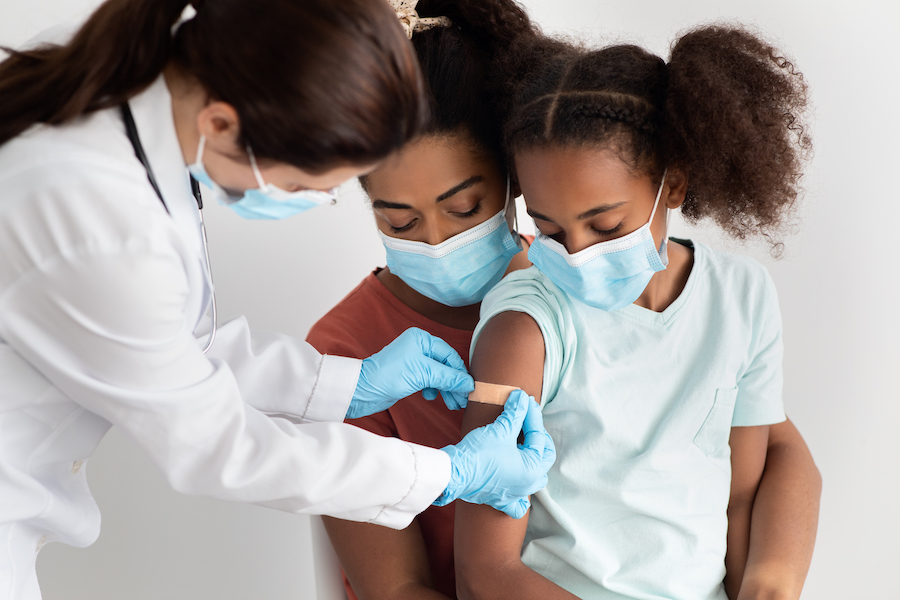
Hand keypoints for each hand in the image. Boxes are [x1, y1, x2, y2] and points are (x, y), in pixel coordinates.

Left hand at [348, 327, 474, 418]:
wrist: (363, 390)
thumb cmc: (389, 376)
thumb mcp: (423, 374)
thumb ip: (448, 378)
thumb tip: (470, 384)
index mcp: (422, 339)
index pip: (450, 356)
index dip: (461, 373)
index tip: (469, 389)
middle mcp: (419, 347)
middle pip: (446, 366)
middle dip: (454, 384)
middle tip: (462, 401)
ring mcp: (414, 361)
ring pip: (438, 375)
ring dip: (446, 389)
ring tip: (452, 404)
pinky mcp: (409, 374)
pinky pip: (429, 381)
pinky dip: (433, 389)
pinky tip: (430, 397)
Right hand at [435, 390, 555, 517]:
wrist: (454, 473)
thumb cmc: (478, 453)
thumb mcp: (500, 430)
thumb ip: (515, 413)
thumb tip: (522, 398)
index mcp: (533, 468)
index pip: (537, 435)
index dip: (531, 414)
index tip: (524, 399)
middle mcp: (528, 484)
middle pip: (543, 456)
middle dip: (537, 435)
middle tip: (527, 418)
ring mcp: (515, 494)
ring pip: (535, 478)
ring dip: (533, 461)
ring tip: (525, 445)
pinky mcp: (500, 500)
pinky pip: (517, 503)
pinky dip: (521, 496)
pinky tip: (518, 485)